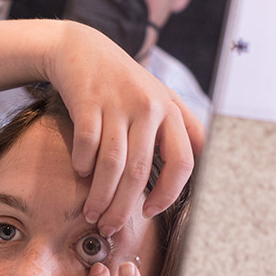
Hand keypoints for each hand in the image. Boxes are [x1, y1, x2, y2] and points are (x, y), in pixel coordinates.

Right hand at [45, 22, 204, 234]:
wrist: (82, 49)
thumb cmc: (122, 82)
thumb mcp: (158, 98)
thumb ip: (179, 129)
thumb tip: (196, 172)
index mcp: (171, 111)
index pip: (183, 162)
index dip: (168, 194)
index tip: (149, 211)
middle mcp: (149, 106)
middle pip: (140, 171)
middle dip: (123, 207)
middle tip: (109, 226)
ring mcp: (118, 102)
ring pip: (112, 163)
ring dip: (100, 195)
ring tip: (91, 213)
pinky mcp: (89, 100)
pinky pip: (87, 144)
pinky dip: (82, 165)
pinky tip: (80, 173)